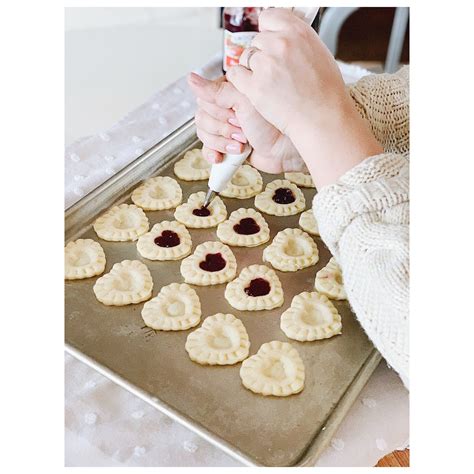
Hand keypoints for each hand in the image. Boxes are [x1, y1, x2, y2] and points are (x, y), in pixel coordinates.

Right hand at [188, 73, 304, 173]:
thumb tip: (191, 79)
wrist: (288, 149)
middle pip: (202, 117)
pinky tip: (223, 156)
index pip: (204, 98)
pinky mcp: (228, 147)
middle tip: (242, 129)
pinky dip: (213, 153)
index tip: (235, 114)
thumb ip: (216, 91)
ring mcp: (227, 128)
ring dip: (221, 141)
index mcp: (231, 91)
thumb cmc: (275, 121)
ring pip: (204, 134)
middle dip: (222, 127)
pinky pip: (208, 149)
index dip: (217, 109)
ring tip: (242, 143)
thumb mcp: (245, 101)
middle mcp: (227, 108)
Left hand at [227, 8, 382, 187]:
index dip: (267, 31)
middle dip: (262, 55)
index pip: (269, 17)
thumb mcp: (318, 54)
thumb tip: (283, 35)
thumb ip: (297, 41)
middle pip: (257, 40)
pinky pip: (236, 74)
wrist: (322, 119)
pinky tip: (256, 91)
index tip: (269, 42)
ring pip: (245, 57)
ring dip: (253, 70)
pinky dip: (242, 82)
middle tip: (275, 73)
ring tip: (271, 86)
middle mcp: (280, 44)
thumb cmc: (325, 93)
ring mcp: (266, 65)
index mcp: (298, 32)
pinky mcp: (254, 86)